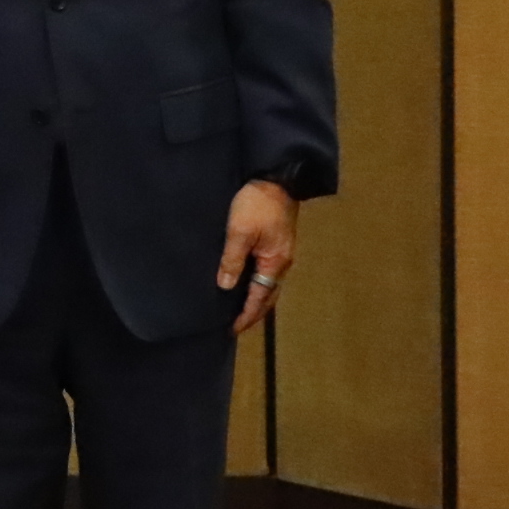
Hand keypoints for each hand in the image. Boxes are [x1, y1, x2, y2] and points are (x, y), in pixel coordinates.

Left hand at [219, 179, 298, 333]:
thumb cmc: (257, 205)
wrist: (276, 179)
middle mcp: (282, 262)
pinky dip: (256, 283)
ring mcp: (280, 252)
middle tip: (236, 325)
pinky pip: (266, 271)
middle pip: (268, 295)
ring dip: (255, 298)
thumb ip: (233, 260)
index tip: (233, 329)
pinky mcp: (275, 243)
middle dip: (253, 312)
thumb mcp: (240, 232)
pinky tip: (244, 283)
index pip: (260, 298)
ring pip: (268, 283)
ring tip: (239, 309)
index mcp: (275, 262)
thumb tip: (226, 286)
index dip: (247, 314)